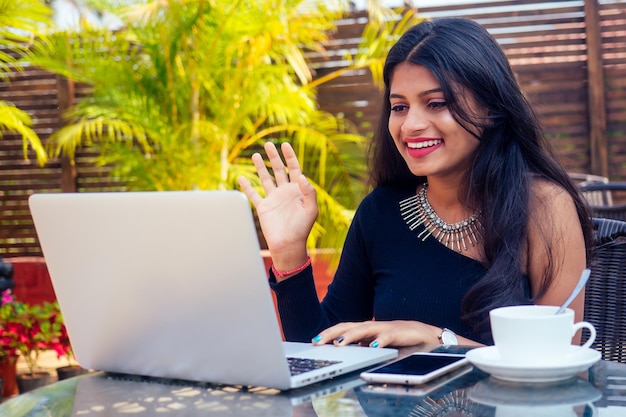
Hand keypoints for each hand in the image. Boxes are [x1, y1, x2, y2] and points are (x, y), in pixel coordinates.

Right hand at [238, 142, 317, 271]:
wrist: (288, 244)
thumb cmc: (302, 229)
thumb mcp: (311, 209)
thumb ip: (309, 192)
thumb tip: (302, 176)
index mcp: (297, 191)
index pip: (294, 169)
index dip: (290, 157)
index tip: (285, 145)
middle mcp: (285, 192)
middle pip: (279, 170)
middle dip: (274, 157)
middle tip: (268, 144)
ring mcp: (273, 199)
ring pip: (266, 179)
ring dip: (261, 167)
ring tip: (255, 155)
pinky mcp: (263, 207)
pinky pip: (253, 194)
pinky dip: (247, 186)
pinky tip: (242, 177)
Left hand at [311, 320, 440, 347]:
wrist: (424, 334)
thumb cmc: (397, 339)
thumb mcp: (375, 343)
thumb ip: (361, 345)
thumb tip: (341, 349)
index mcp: (365, 329)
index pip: (343, 328)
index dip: (328, 333)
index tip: (314, 340)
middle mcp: (372, 326)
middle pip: (348, 326)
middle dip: (332, 333)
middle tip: (318, 341)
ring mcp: (384, 328)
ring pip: (364, 329)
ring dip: (350, 335)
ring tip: (339, 343)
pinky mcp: (399, 332)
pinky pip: (388, 335)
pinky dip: (380, 340)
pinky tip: (374, 346)